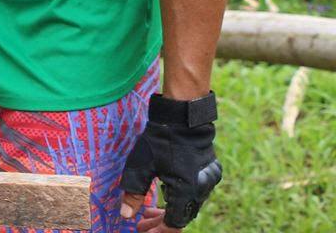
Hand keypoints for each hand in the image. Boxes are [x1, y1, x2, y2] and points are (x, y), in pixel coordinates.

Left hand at [120, 93, 221, 228]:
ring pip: (189, 204)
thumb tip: (127, 216)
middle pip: (182, 216)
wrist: (182, 117)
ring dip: (170, 209)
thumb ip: (134, 193)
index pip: (174, 223)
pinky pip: (196, 191)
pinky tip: (164, 192)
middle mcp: (201, 190)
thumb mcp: (141, 167)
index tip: (142, 230)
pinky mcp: (210, 171)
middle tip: (142, 223)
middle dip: (161, 222)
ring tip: (149, 210)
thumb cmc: (160, 141)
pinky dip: (180, 196)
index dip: (158, 230)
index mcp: (186, 192)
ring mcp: (209, 180)